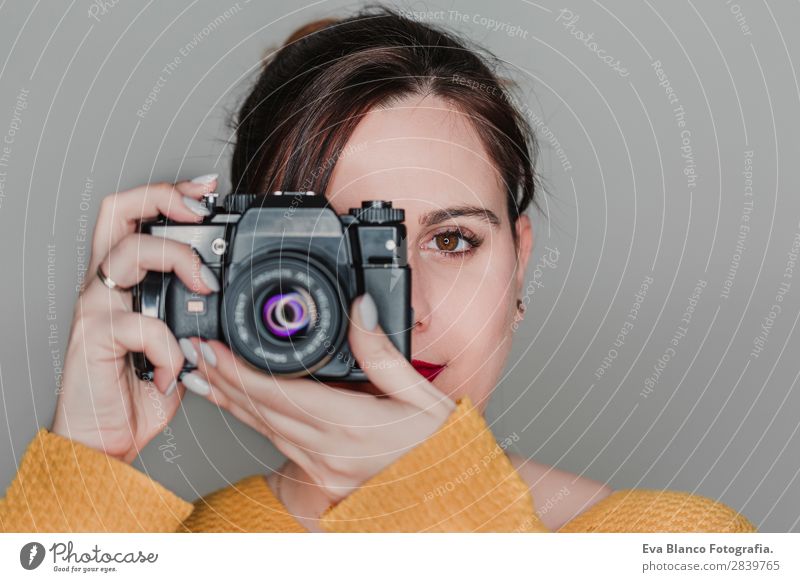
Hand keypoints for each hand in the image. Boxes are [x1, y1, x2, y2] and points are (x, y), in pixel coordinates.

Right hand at [50, 174, 220, 463]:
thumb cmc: (135, 391)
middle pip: (117, 211)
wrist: (104, 439)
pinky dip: (170, 346)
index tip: (207, 191)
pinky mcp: (91, 339)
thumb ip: (193, 318)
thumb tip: (227, 299)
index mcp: (124, 281)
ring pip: (128, 253)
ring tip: (205, 287)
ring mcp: (94, 309)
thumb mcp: (177, 345)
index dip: (167, 193)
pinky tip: (177, 370)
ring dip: (177, 261)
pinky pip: (138, 324)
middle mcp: (104, 286)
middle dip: (162, 197)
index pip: (133, 216)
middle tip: (202, 211)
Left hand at [180, 293, 456, 503]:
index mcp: (351, 426)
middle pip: (261, 412)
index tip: (212, 349)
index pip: (278, 394)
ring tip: (203, 377)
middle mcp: (329, 452)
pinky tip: (241, 406)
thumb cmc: (438, 445)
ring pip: (264, 430)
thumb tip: (360, 309)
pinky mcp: (322, 476)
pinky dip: (255, 421)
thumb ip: (383, 353)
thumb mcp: (420, 394)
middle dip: (222, 380)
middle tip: (192, 354)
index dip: (237, 371)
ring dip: (231, 401)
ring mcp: (322, 469)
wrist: (448, 491)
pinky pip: (279, 445)